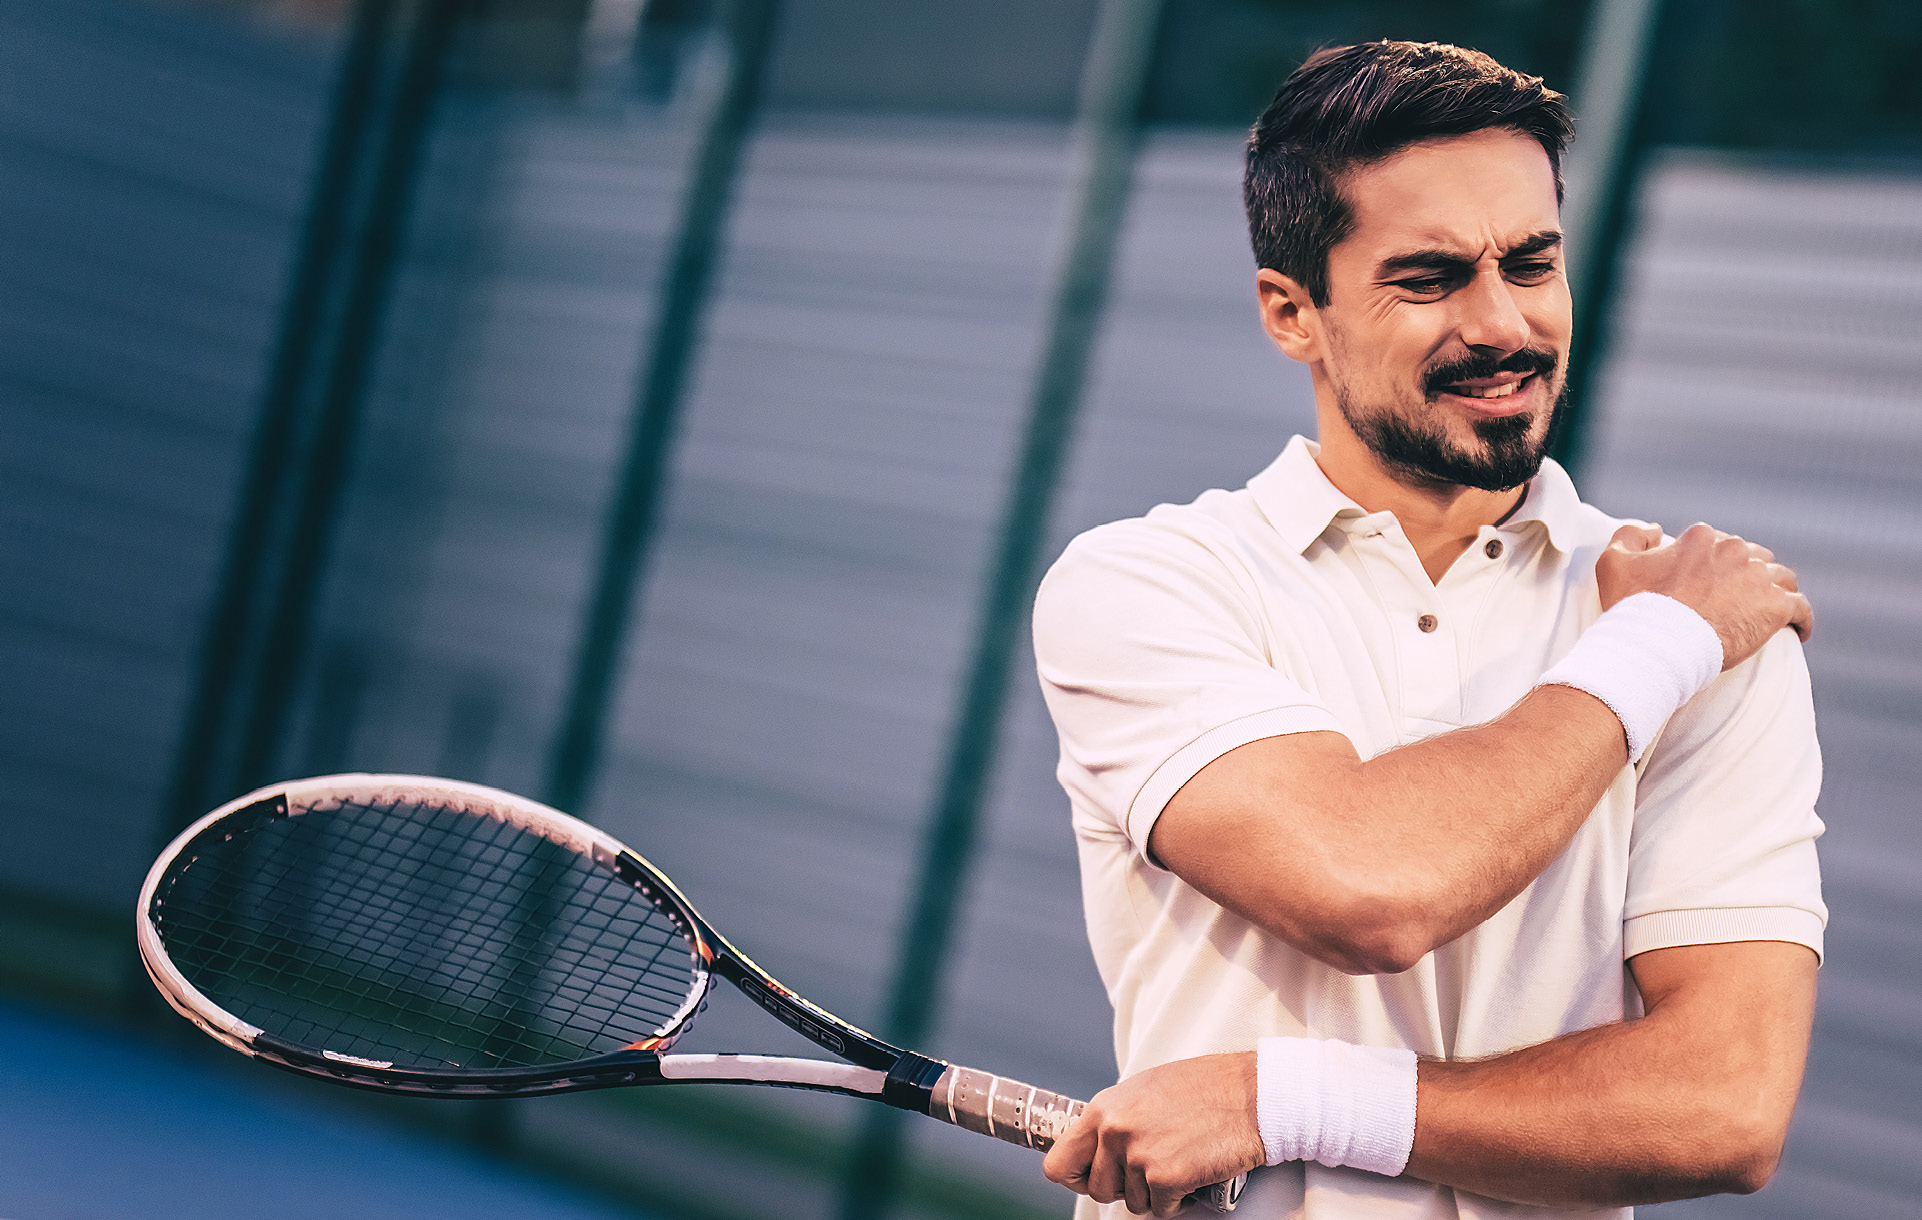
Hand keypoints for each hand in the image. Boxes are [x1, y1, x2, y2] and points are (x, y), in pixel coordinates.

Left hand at [1042, 1052, 1263, 1216]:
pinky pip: (1161, 1209)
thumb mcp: (1143, 1090)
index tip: (1091, 1178)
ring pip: (1131, 1201)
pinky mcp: (1166, 1178)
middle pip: (1097, 1188)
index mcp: (1103, 1109)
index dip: (1075, 1177)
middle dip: (1122, 1186)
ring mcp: (1138, 1156)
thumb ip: (1115, 1119)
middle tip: (1149, 1168)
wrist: (1251, 1095)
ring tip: (1177, 1161)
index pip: (1058, 1163)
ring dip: (1154, 1191)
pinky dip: (1178, 1200)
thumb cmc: (1203, 1088)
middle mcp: (1113, 1132)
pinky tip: (1192, 1174)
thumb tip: (1096, 1148)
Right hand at [1595, 522, 1812, 669]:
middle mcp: (1734, 550)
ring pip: (1780, 578)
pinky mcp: (1776, 606)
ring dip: (1775, 592)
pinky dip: (1800, 618)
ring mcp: (1758, 577)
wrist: (1657, 645)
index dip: (1715, 565)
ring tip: (1767, 612)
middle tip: (1737, 602)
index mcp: (1701, 538)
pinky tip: (1796, 630)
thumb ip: (1630, 535)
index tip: (1709, 585)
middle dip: (1748, 576)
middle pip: (1753, 558)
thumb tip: (1656, 528)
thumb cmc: (1634, 608)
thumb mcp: (1613, 563)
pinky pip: (1801, 608)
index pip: (1719, 544)